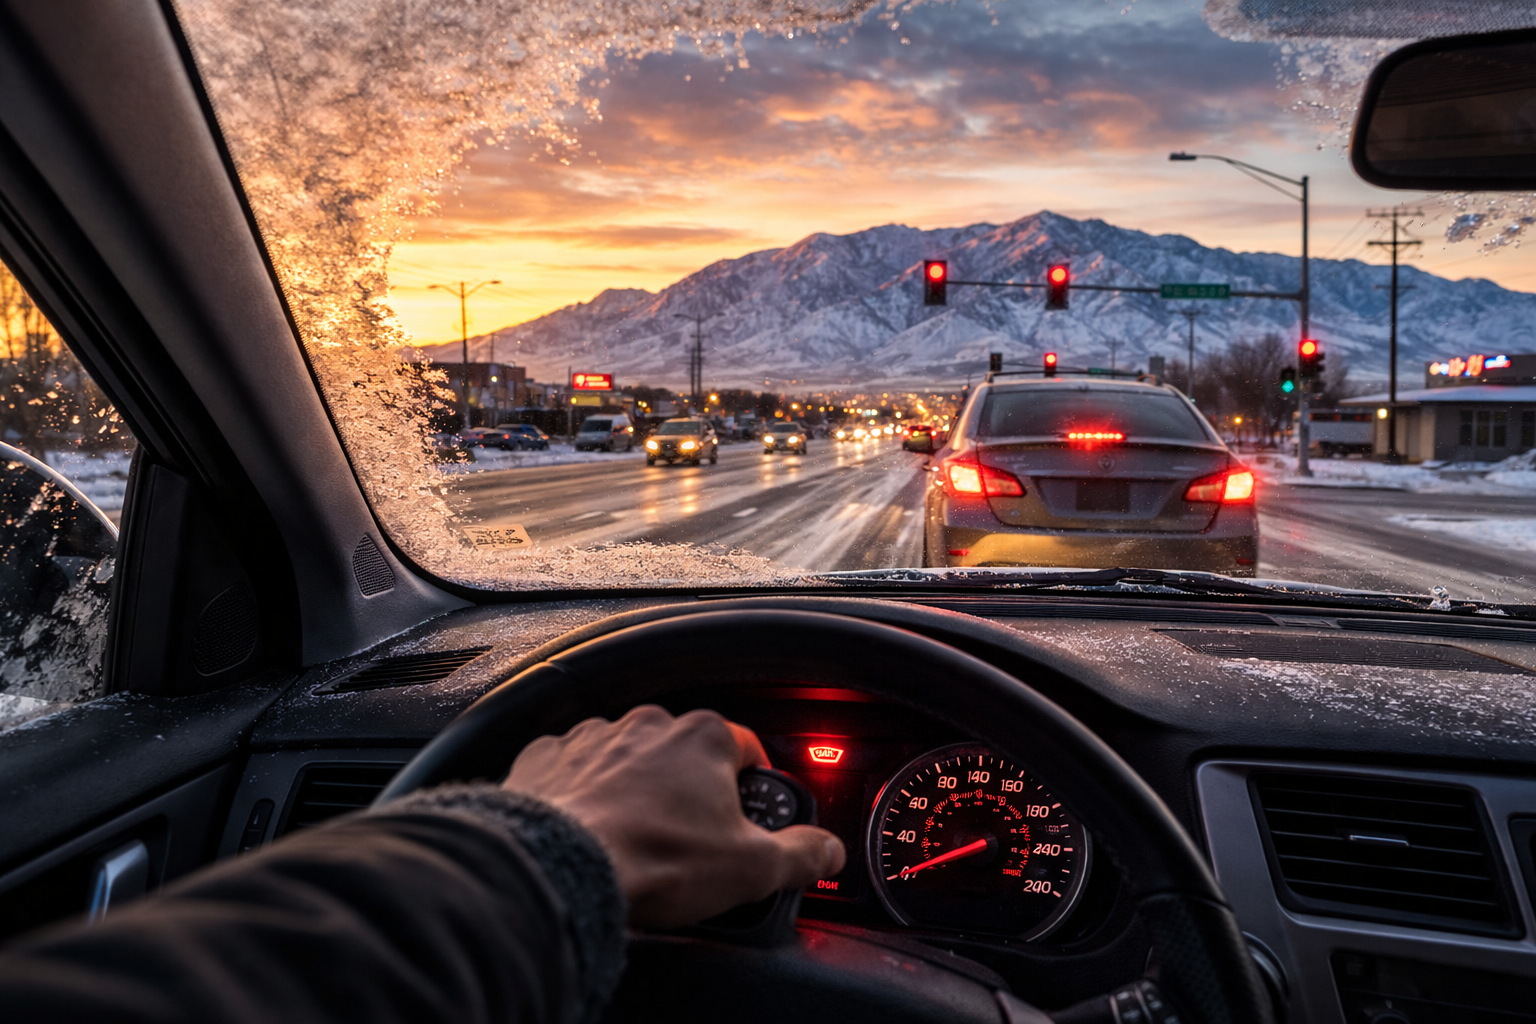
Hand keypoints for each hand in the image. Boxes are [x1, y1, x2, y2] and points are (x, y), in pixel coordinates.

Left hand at [503, 705, 845, 927]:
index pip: (749, 748)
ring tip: (635, 840)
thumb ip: (801, 855)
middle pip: (686, 754)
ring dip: (635, 789)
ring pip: (628, 758)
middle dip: (692, 791)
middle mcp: (647, 723)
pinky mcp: (545, 758)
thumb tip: (827, 853)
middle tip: (691, 840)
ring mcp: (592, 736)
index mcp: (704, 737)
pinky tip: (587, 830)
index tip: (750, 817)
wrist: (560, 869)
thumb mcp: (751, 869)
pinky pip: (573, 770)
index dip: (756, 787)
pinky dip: (582, 794)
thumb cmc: (655, 860)